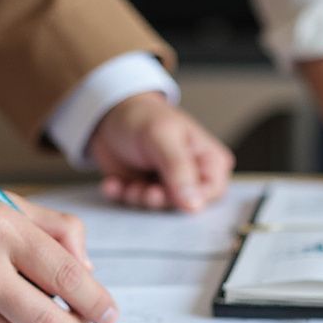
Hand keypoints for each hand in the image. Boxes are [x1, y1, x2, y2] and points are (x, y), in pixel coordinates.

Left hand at [87, 92, 234, 211]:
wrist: (109, 113)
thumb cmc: (144, 117)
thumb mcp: (162, 138)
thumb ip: (179, 171)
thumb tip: (195, 205)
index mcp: (209, 160)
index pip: (213, 192)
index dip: (192, 198)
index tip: (168, 192)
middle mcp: (191, 176)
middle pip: (184, 204)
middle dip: (160, 200)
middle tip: (145, 190)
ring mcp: (168, 185)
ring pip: (159, 209)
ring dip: (139, 199)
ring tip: (129, 185)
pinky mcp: (146, 191)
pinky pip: (136, 206)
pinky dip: (122, 196)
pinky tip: (115, 183)